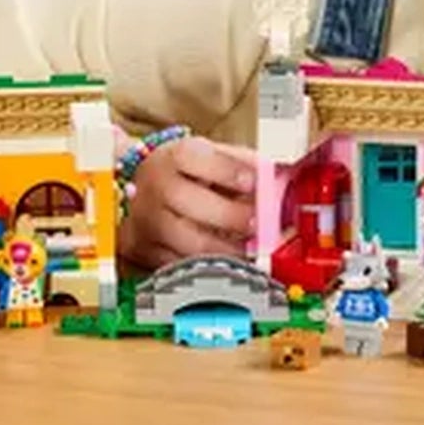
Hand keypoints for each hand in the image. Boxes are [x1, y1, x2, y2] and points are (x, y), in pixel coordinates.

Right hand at [123, 135, 256, 270]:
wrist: (146, 191)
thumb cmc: (187, 174)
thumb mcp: (213, 157)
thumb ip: (245, 164)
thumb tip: (277, 180)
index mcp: (172, 157)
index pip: (192, 157)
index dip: (225, 170)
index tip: (254, 181)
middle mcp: (154, 187)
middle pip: (189, 203)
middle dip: (232, 216)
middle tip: (260, 224)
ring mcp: (147, 221)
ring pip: (188, 242)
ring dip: (228, 249)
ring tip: (252, 248)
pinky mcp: (146, 250)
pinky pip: (183, 265)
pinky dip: (212, 267)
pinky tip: (231, 262)